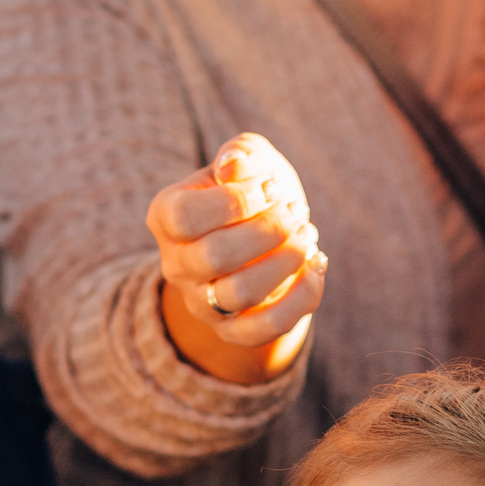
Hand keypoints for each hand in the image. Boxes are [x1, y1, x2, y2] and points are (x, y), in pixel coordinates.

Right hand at [148, 133, 325, 385]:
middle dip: (267, 231)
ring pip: (239, 295)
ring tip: (307, 235)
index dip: (235, 202)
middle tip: (296, 212)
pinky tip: (318, 265)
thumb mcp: (248, 160)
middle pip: (214, 257)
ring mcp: (202, 303)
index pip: (185, 217)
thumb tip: (233, 166)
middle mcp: (176, 264)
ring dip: (286, 262)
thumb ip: (241, 154)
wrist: (266, 237)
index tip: (272, 187)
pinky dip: (301, 299)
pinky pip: (265, 329)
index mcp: (166, 216)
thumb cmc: (254, 188)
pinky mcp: (235, 331)